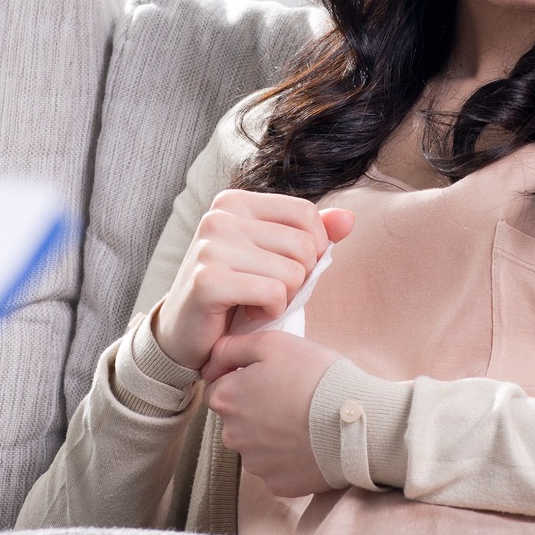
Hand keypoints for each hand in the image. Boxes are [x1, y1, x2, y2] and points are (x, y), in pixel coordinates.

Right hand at [151, 190, 353, 370]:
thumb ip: (310, 235)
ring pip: (292, 272)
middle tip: (267, 292)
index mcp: (235, 202)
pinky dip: (270, 312)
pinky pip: (273, 294)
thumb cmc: (235, 292)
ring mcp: (211, 246)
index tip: (288, 269)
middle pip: (303, 245)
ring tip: (255, 302)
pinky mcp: (208, 281)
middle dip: (298, 279)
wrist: (185, 333)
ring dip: (284, 299)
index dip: (313, 249)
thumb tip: (349, 219)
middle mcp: (219, 216)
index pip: (306, 213)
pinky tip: (248, 314)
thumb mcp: (274, 257)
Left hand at [202, 330, 341, 496]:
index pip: (220, 388)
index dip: (245, 380)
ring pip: (256, 446)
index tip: (271, 379)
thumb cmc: (316, 377)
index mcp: (226, 398)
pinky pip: (277, 469)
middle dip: (257, 410)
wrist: (356, 422)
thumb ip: (232, 347)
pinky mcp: (277, 484)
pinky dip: (290, 459)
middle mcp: (232, 435)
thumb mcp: (273, 344)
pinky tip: (310, 445)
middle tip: (292, 399)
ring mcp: (254, 464)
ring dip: (272, 436)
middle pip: (237, 420)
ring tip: (305, 422)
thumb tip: (211, 359)